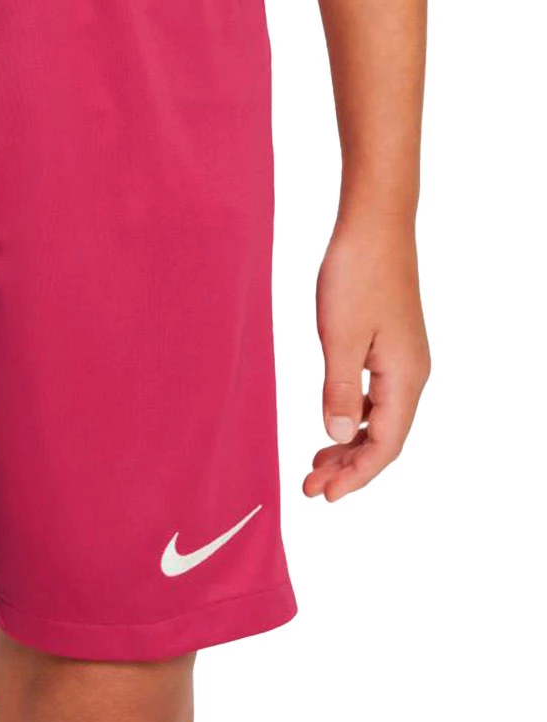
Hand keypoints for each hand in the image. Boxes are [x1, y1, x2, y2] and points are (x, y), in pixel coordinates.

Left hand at [304, 221, 429, 501]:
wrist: (374, 225)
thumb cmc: (357, 274)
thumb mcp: (340, 335)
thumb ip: (339, 388)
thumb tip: (340, 434)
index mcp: (405, 377)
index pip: (386, 444)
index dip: (357, 475)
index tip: (324, 496)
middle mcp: (411, 373)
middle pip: (384, 438)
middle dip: (349, 467)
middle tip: (309, 487)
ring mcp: (402, 360)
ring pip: (380, 419)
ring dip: (349, 445)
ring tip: (315, 464)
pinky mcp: (389, 346)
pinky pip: (376, 397)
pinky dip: (353, 417)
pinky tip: (332, 424)